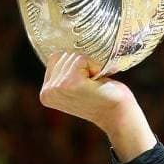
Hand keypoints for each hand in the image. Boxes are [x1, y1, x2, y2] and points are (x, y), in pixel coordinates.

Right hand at [40, 52, 155, 160]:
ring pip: (72, 56)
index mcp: (45, 93)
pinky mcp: (71, 83)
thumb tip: (64, 49)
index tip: (85, 84)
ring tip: (94, 85)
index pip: (55, 58)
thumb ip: (64, 73)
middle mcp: (47, 91)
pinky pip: (82, 59)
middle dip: (83, 66)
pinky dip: (95, 66)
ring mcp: (57, 88)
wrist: (118, 114)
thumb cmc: (102, 96)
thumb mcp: (76, 85)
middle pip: (62, 55)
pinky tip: (97, 83)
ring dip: (89, 66)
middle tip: (91, 85)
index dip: (75, 66)